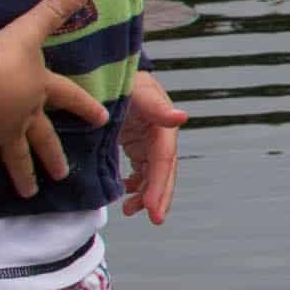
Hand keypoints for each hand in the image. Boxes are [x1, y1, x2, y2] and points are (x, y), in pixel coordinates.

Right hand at [0, 0, 108, 202]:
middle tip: (63, 174)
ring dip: (23, 175)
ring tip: (30, 193)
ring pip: (16, 158)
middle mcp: (25, 116)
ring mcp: (2, 133)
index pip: (70, 97)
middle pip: (43, 138)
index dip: (86, 106)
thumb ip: (54, 9)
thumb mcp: (30, 28)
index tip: (103, 119)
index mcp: (40, 89)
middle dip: (53, 155)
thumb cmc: (0, 55)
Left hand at [115, 72, 184, 227]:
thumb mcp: (137, 90)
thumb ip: (156, 105)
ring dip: (146, 194)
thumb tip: (182, 117)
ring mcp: (149, 140)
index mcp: (162, 126)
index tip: (152, 210)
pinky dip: (136, 184)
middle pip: (164, 172)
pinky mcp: (137, 143)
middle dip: (160, 197)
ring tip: (129, 210)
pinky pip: (142, 169)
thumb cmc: (122, 79)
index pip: (163, 161)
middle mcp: (160, 135)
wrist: (108, 71)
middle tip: (154, 219)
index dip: (159, 186)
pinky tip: (126, 195)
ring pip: (154, 174)